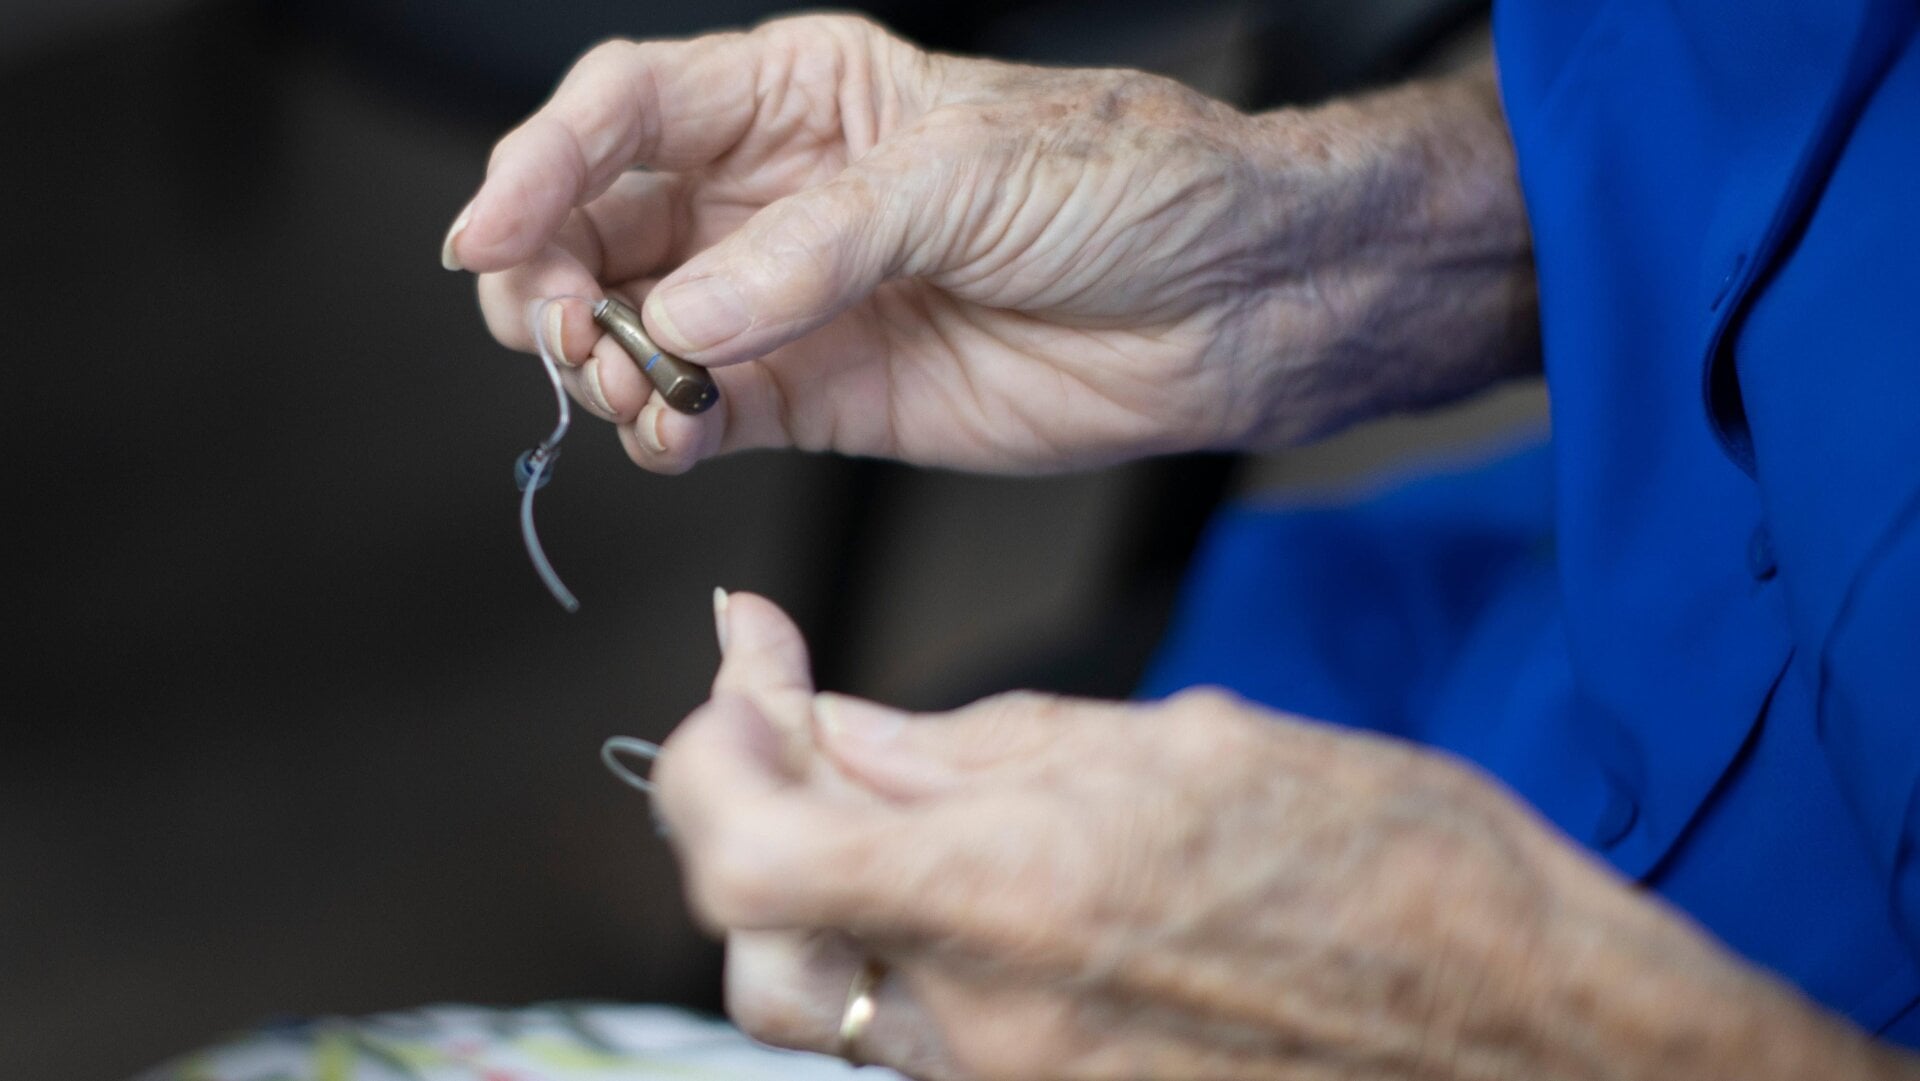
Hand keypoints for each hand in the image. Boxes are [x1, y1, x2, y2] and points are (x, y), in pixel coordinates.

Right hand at [446, 15, 1534, 474]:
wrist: (1226, 303)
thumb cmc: (1123, 189)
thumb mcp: (964, 177)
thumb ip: (815, 251)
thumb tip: (683, 315)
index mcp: (801, 96)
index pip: (626, 108)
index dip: (539, 165)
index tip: (487, 235)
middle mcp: (776, 196)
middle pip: (600, 222)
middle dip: (551, 276)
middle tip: (555, 329)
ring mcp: (790, 300)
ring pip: (635, 326)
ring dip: (600, 362)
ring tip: (629, 385)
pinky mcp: (820, 395)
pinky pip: (703, 412)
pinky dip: (665, 430)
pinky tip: (672, 432)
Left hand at [656, 595, 1907, 1079]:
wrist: (1534, 1048)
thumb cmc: (1399, 875)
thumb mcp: (1184, 744)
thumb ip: (982, 746)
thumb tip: (841, 724)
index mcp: (1012, 898)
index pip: (743, 857)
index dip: (705, 757)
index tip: (743, 672)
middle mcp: (985, 1026)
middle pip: (756, 943)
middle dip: (753, 817)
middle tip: (801, 721)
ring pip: (835, 995)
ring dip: (830, 882)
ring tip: (904, 785)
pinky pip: (927, 1036)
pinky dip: (912, 946)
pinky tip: (983, 872)